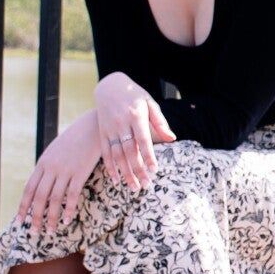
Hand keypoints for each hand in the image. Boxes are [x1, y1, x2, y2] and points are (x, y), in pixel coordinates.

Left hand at [16, 111, 102, 237]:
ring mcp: (65, 170)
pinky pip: (72, 195)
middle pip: (39, 197)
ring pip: (54, 199)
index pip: (29, 188)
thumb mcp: (56, 150)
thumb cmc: (76, 138)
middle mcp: (51, 168)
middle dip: (35, 217)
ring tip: (49, 231)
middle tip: (33, 232)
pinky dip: (69, 209)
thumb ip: (49, 165)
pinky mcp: (80, 172)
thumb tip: (43, 180)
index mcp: (43, 163)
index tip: (20, 220)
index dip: (23, 206)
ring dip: (51, 217)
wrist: (92, 126)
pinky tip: (67, 220)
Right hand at [93, 72, 176, 190]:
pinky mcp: (102, 132)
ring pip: (117, 155)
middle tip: (145, 185)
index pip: (143, 139)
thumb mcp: (150, 103)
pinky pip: (105, 152)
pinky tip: (116, 179)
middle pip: (129, 150)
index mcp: (136, 115)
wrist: (110, 86)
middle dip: (137, 169)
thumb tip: (172, 139)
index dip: (148, 155)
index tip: (154, 170)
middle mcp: (121, 123)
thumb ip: (160, 122)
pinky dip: (110, 167)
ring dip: (124, 172)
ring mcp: (110, 129)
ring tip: (133, 187)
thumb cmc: (135, 96)